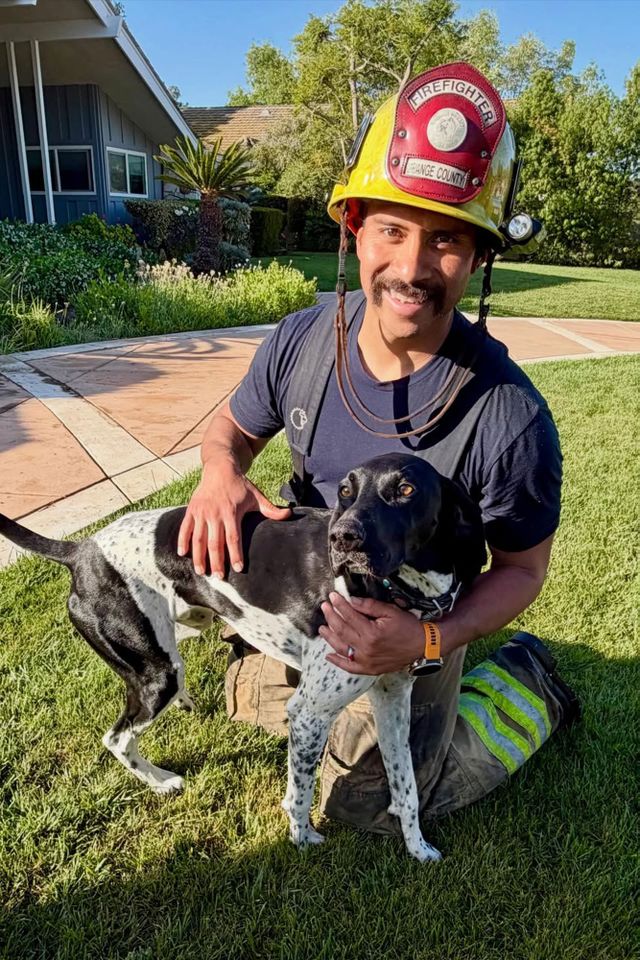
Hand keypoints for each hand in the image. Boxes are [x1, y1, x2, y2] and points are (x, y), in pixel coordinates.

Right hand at [177, 461, 290, 577]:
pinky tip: (182, 553)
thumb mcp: (256, 495)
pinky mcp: (192, 510)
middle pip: (215, 543)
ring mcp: (202, 512)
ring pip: (198, 539)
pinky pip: (185, 528)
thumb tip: (289, 515)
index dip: (235, 554)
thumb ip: (270, 508)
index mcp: (231, 512)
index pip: (233, 538)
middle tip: (218, 577)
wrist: (220, 468)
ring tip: (201, 572)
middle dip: (216, 561)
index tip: (238, 568)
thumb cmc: (239, 485)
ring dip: (199, 556)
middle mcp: (215, 514)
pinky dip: (182, 540)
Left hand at [319, 593, 424, 674]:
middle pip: (342, 631)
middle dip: (331, 617)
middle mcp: (366, 648)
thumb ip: (369, 606)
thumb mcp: (390, 611)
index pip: (349, 616)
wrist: (422, 646)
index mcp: (372, 633)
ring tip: (322, 628)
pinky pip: (349, 667)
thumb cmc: (408, 626)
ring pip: (341, 648)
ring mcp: (366, 661)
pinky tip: (329, 655)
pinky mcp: (369, 669)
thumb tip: (351, 601)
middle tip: (324, 607)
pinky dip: (338, 662)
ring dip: (329, 637)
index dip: (339, 605)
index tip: (332, 597)